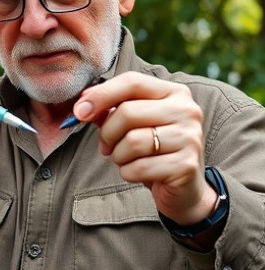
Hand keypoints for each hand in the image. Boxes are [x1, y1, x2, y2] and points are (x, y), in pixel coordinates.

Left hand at [69, 72, 212, 223]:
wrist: (183, 187)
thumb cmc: (151, 149)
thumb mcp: (131, 124)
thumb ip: (108, 109)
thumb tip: (82, 105)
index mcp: (173, 92)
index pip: (132, 82)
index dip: (100, 95)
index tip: (79, 112)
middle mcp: (186, 110)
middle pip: (127, 112)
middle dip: (107, 133)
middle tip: (106, 146)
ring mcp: (189, 137)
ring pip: (132, 142)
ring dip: (118, 155)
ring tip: (128, 159)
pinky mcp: (185, 165)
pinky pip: (138, 168)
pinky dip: (128, 173)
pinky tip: (140, 173)